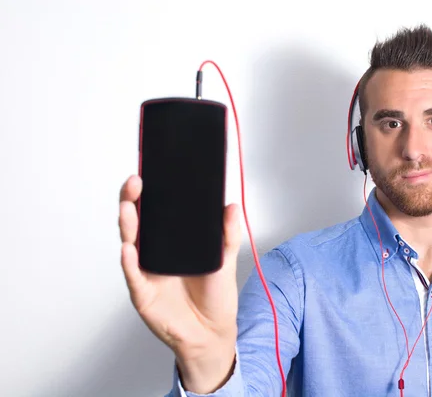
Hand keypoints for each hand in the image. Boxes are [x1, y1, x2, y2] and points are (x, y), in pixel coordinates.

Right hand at [118, 174, 239, 392]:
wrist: (211, 332)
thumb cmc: (215, 296)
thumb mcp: (225, 261)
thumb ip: (228, 234)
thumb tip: (231, 206)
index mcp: (172, 242)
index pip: (157, 212)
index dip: (151, 193)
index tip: (149, 171)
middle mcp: (154, 253)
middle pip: (138, 222)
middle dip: (133, 200)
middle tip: (136, 182)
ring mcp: (146, 272)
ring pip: (131, 243)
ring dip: (128, 225)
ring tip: (129, 207)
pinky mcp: (143, 293)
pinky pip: (133, 275)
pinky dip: (130, 262)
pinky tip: (129, 249)